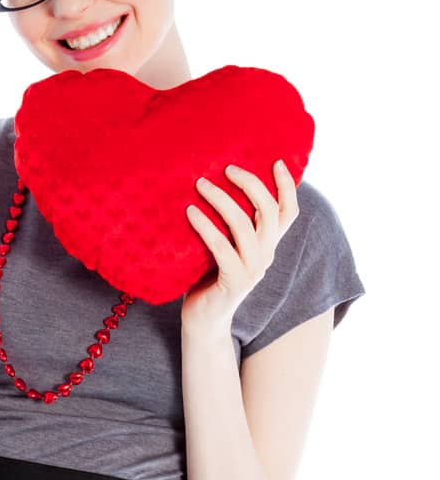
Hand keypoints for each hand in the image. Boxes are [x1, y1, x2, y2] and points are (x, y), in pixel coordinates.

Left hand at [181, 159, 299, 334]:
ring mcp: (253, 270)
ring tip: (200, 184)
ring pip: (244, 226)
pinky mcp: (234, 282)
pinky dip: (205, 227)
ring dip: (222, 200)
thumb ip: (230, 222)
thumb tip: (213, 180)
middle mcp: (266, 256)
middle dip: (250, 183)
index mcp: (268, 245)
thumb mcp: (225, 244)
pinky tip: (190, 212)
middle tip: (226, 168)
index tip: (275, 160)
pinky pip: (221, 248)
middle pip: (269, 211)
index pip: (289, 212)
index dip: (287, 186)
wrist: (203, 319)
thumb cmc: (207, 275)